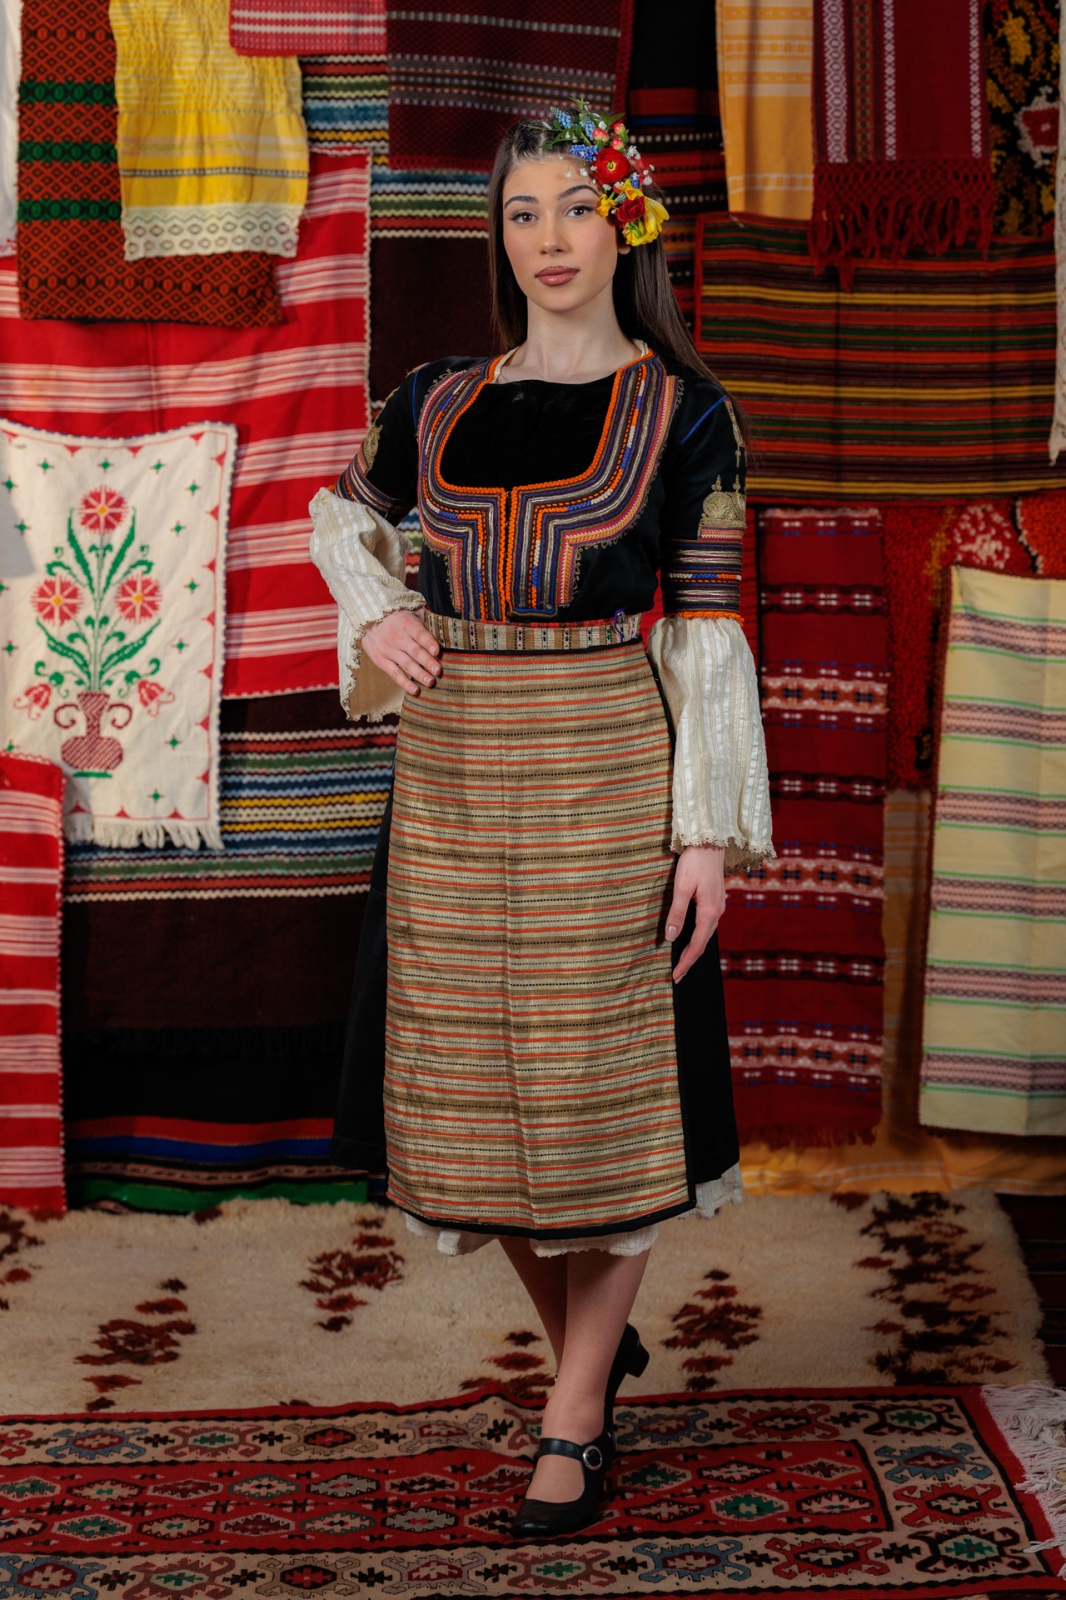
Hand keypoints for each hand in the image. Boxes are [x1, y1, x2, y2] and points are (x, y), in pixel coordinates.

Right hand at [361, 609, 441, 695]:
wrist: (367, 620)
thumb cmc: (396, 618)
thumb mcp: (410, 612)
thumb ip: (426, 617)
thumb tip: (445, 621)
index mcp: (407, 625)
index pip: (419, 634)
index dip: (429, 642)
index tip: (437, 651)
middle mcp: (398, 638)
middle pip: (415, 651)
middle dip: (427, 661)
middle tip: (438, 671)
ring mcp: (388, 650)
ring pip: (406, 664)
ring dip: (419, 674)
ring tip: (430, 682)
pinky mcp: (381, 661)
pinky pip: (394, 673)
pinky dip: (404, 683)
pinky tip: (415, 690)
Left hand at [665, 844, 725, 982]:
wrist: (710, 842)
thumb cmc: (694, 863)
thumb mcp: (682, 888)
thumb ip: (677, 913)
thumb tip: (672, 937)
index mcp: (709, 912)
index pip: (697, 945)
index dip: (686, 962)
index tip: (676, 976)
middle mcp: (717, 912)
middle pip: (703, 943)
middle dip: (690, 960)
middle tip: (677, 975)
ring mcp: (718, 906)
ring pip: (706, 934)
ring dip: (694, 949)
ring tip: (682, 960)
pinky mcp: (715, 900)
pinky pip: (707, 925)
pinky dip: (699, 936)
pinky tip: (692, 938)